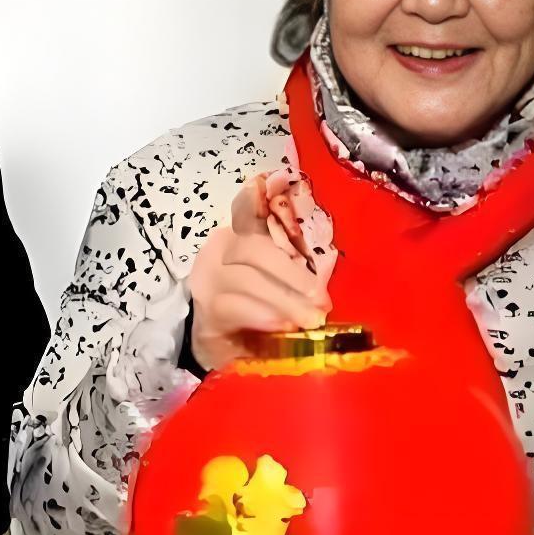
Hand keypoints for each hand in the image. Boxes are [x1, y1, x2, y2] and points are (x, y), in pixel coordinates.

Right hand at [186, 172, 331, 370]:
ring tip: (308, 318)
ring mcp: (209, 277)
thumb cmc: (261, 312)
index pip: (251, 208)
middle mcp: (222, 249)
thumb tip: (326, 269)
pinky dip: (261, 313)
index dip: (261, 198)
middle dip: (293, 273)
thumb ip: (299, 268)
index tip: (279, 185)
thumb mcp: (283, 284)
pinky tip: (281, 324)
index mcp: (243, 235)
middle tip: (321, 299)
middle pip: (255, 248)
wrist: (224, 349)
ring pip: (247, 277)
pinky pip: (233, 304)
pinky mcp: (206, 308)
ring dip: (283, 299)